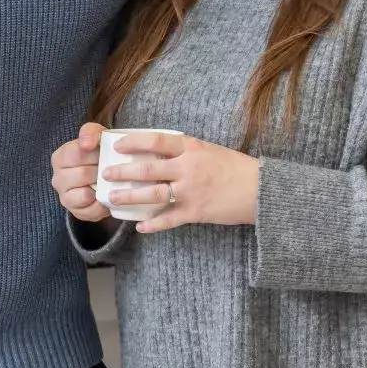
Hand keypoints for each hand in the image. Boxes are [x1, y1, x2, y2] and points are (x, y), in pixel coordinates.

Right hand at [52, 122, 109, 222]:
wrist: (106, 174)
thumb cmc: (99, 153)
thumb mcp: (96, 136)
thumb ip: (90, 133)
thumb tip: (86, 144)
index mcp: (60, 157)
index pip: (75, 153)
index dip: (94, 153)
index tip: (104, 152)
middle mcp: (58, 178)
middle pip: (82, 174)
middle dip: (100, 171)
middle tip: (111, 168)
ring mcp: (65, 197)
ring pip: (84, 194)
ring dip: (100, 188)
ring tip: (109, 182)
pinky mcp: (76, 212)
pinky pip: (91, 210)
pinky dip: (102, 204)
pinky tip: (107, 196)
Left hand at [103, 132, 260, 235]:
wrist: (261, 190)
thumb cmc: (235, 168)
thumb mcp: (209, 150)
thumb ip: (185, 151)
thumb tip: (157, 152)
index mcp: (191, 148)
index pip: (156, 141)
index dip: (133, 142)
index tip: (117, 145)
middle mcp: (188, 168)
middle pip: (147, 169)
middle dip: (123, 172)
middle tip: (105, 174)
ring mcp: (191, 191)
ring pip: (153, 194)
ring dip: (130, 197)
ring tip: (113, 198)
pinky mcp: (196, 212)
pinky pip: (169, 219)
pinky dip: (153, 224)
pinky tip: (139, 226)